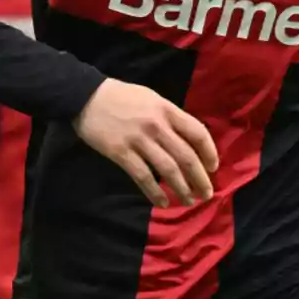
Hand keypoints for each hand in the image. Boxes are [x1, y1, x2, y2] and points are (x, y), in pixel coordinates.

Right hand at [73, 78, 217, 207]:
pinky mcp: (121, 153)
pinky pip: (143, 177)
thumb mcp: (150, 99)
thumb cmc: (121, 97)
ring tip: (188, 202)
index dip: (209, 153)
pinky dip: (155, 193)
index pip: (197, 133)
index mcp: (166, 109)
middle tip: (206, 194)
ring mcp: (139, 140)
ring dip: (182, 189)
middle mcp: (157, 125)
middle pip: (186, 157)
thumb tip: (187, 140)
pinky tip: (162, 203)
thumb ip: (169, 117)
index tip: (213, 168)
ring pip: (168, 170)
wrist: (85, 96)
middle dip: (200, 179)